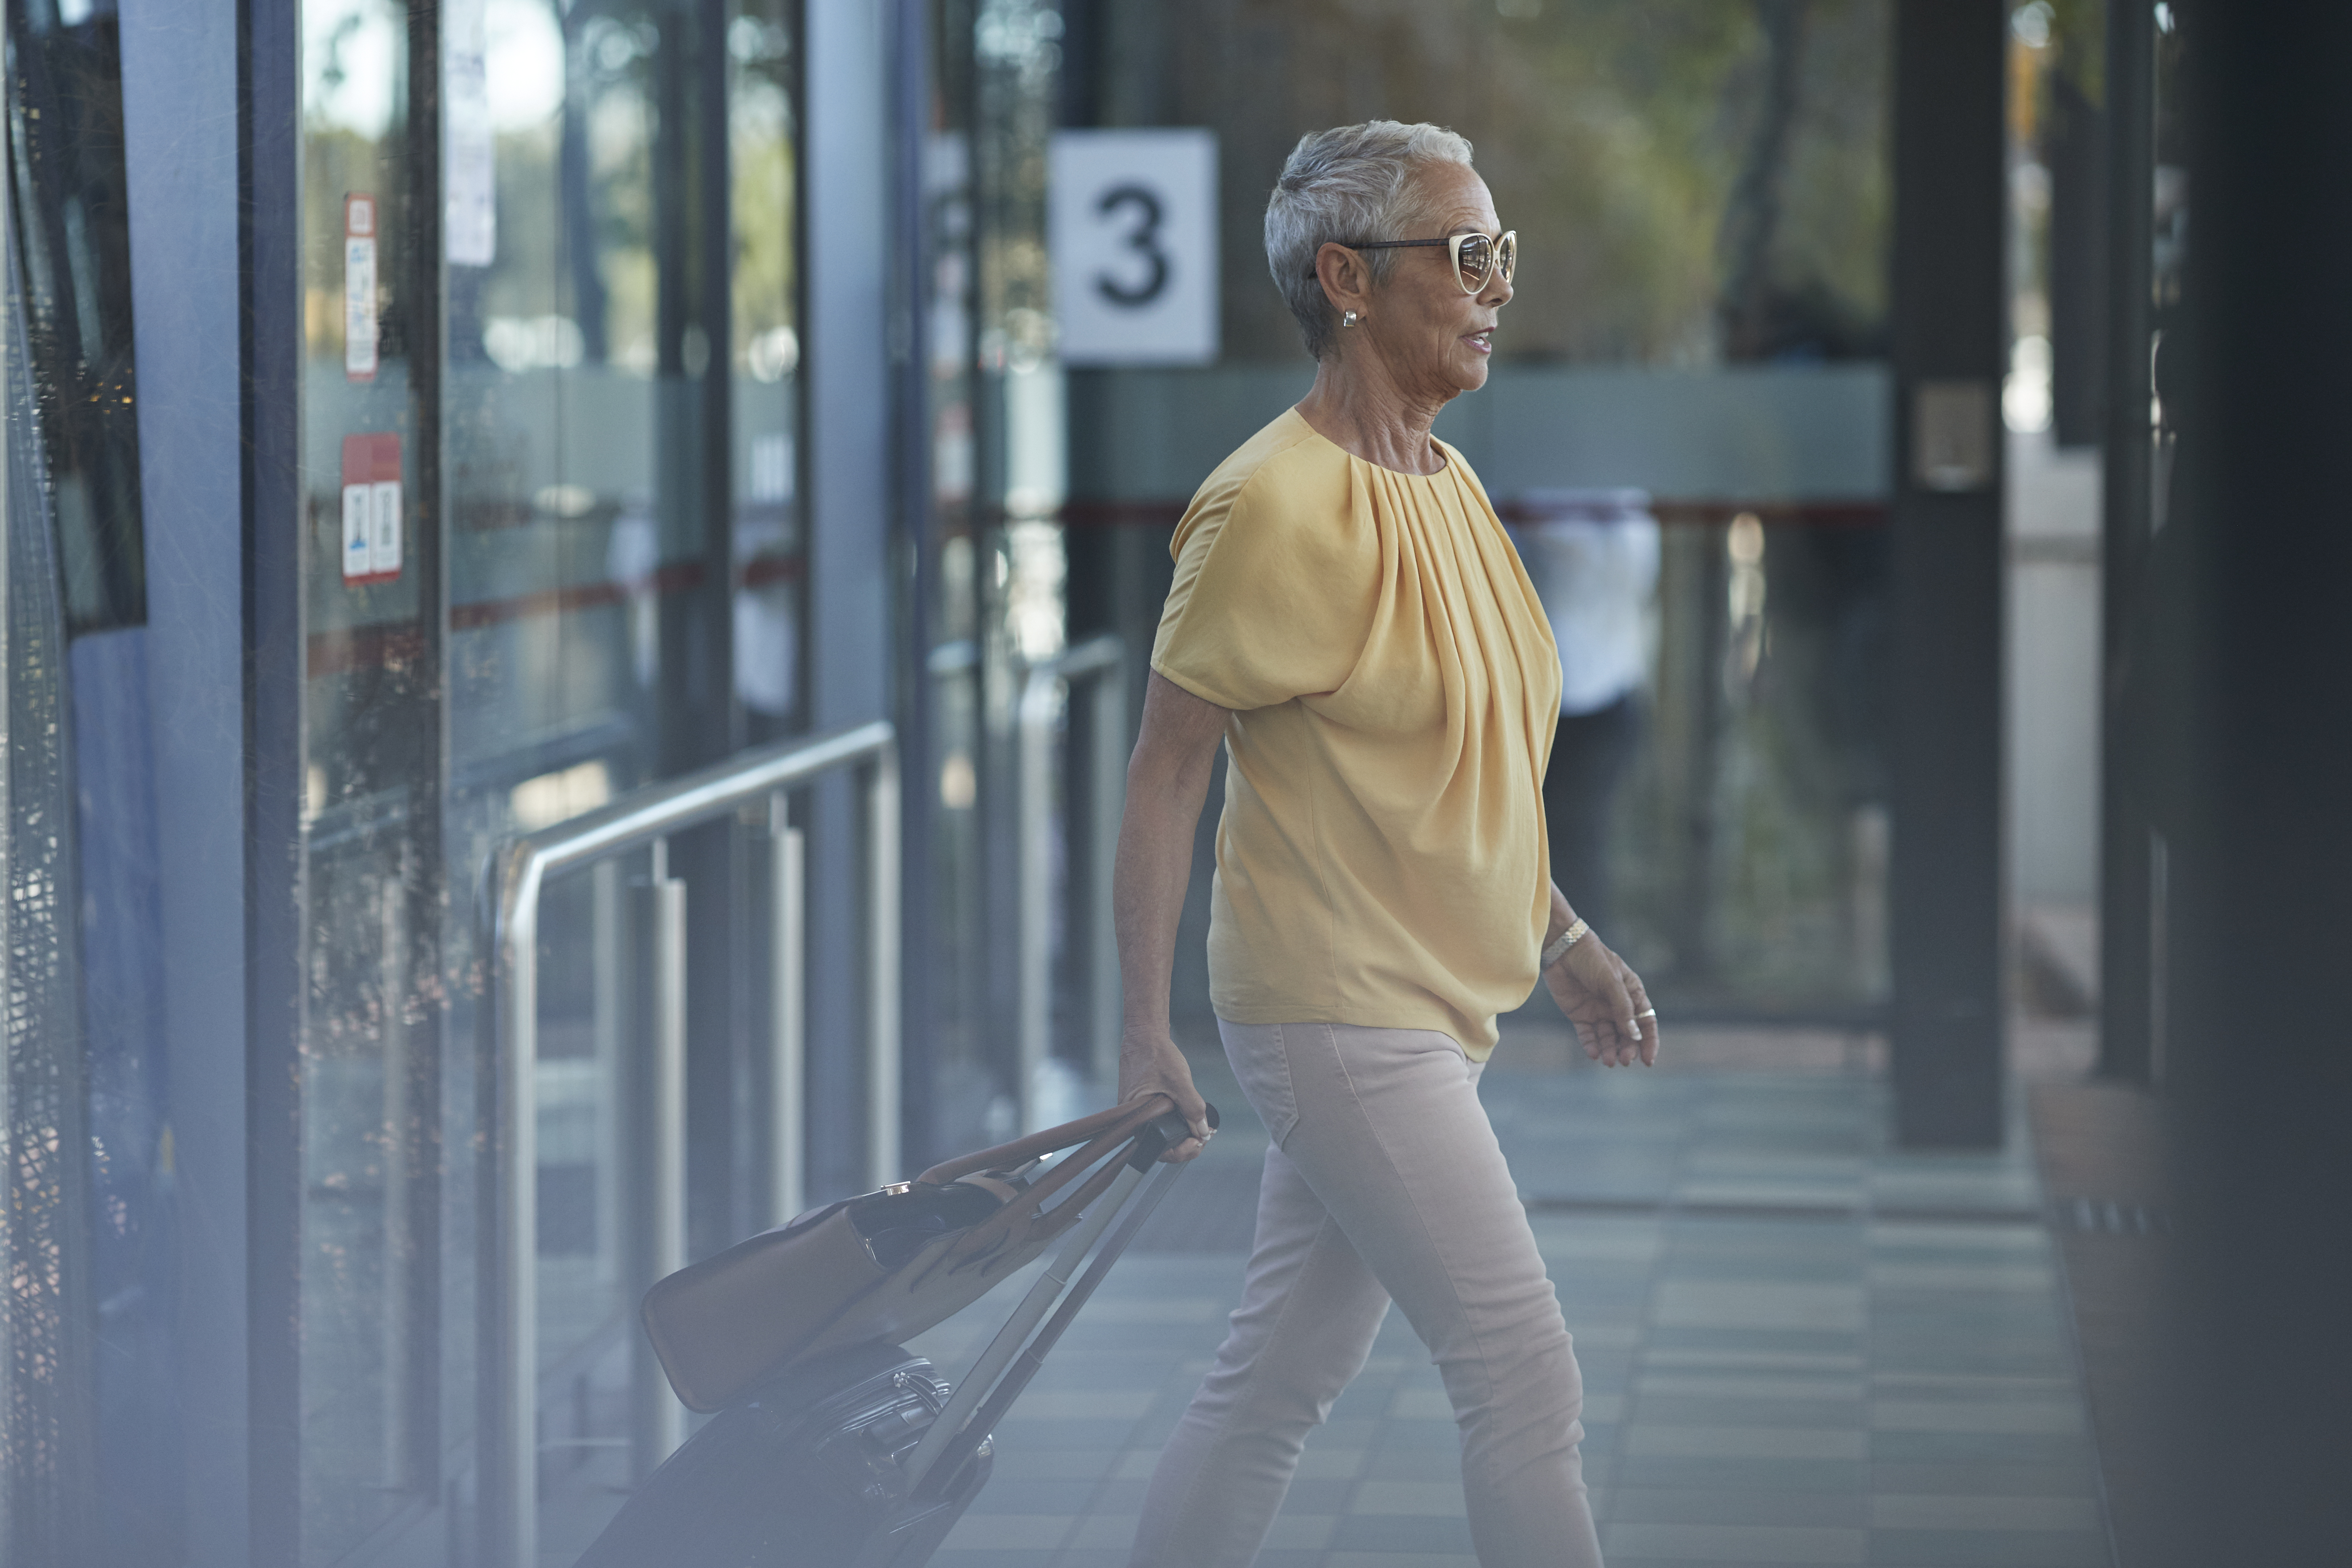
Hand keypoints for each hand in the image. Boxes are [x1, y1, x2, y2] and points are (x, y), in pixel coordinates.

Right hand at [1118, 1029, 1213, 1162]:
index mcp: (1138, 1118)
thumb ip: (1192, 1108)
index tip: (1198, 1142)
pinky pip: (1159, 1120)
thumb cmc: (1157, 1055)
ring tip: (1199, 1127)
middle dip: (1184, 1144)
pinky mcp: (1143, 1105)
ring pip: (1162, 1132)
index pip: (1159, 1150)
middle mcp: (1135, 1120)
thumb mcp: (1180, 1082)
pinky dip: (1174, 1121)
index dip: (1181, 1151)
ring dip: (1181, 1133)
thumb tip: (1203, 1131)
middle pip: (1161, 1144)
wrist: (1145, 1035)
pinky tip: (1188, 1115)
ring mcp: (1139, 1113)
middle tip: (1203, 1137)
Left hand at [1543, 935, 1658, 1067]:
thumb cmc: (1593, 959)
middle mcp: (1616, 1006)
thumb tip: (1634, 1036)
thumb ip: (1622, 1008)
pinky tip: (1594, 1053)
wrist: (1562, 949)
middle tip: (1624, 1061)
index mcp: (1632, 995)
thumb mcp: (1611, 982)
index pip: (1645, 1023)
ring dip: (1609, 1050)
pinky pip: (1587, 1035)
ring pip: (1607, 1037)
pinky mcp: (1579, 1015)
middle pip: (1626, 1034)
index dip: (1648, 1042)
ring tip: (1609, 1061)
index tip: (1648, 1060)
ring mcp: (1598, 1011)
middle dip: (1627, 1049)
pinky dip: (1591, 1045)